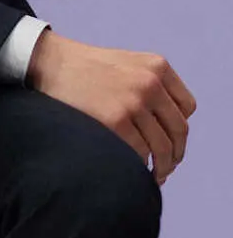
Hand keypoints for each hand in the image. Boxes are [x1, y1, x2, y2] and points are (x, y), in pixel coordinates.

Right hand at [27, 31, 195, 185]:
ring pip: (162, 148)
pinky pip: (139, 154)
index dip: (178, 127)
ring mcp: (133, 102)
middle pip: (178, 131)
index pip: (186, 107)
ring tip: (154, 176)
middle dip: (174, 154)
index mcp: (157, 66)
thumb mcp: (127, 63)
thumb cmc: (86, 67)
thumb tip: (168, 129)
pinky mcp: (115, 121)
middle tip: (166, 167)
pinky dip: (139, 166)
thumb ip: (151, 85)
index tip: (169, 140)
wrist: (51, 62)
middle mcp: (150, 83)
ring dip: (161, 167)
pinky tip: (134, 170)